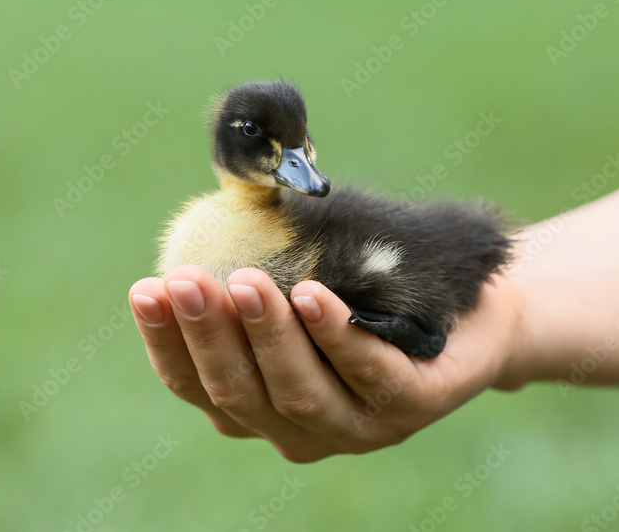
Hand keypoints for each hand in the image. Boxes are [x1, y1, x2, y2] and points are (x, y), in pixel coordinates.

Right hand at [128, 265, 522, 462]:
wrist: (473, 306)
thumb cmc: (370, 288)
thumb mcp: (304, 274)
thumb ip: (257, 259)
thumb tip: (216, 192)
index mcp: (259, 403)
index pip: (196, 385)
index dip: (167, 343)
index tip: (146, 290)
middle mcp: (300, 427)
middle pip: (239, 392)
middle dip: (208, 335)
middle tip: (187, 278)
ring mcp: (357, 426)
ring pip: (298, 390)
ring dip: (266, 335)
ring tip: (247, 282)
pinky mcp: (413, 407)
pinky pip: (370, 374)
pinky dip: (336, 337)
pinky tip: (313, 297)